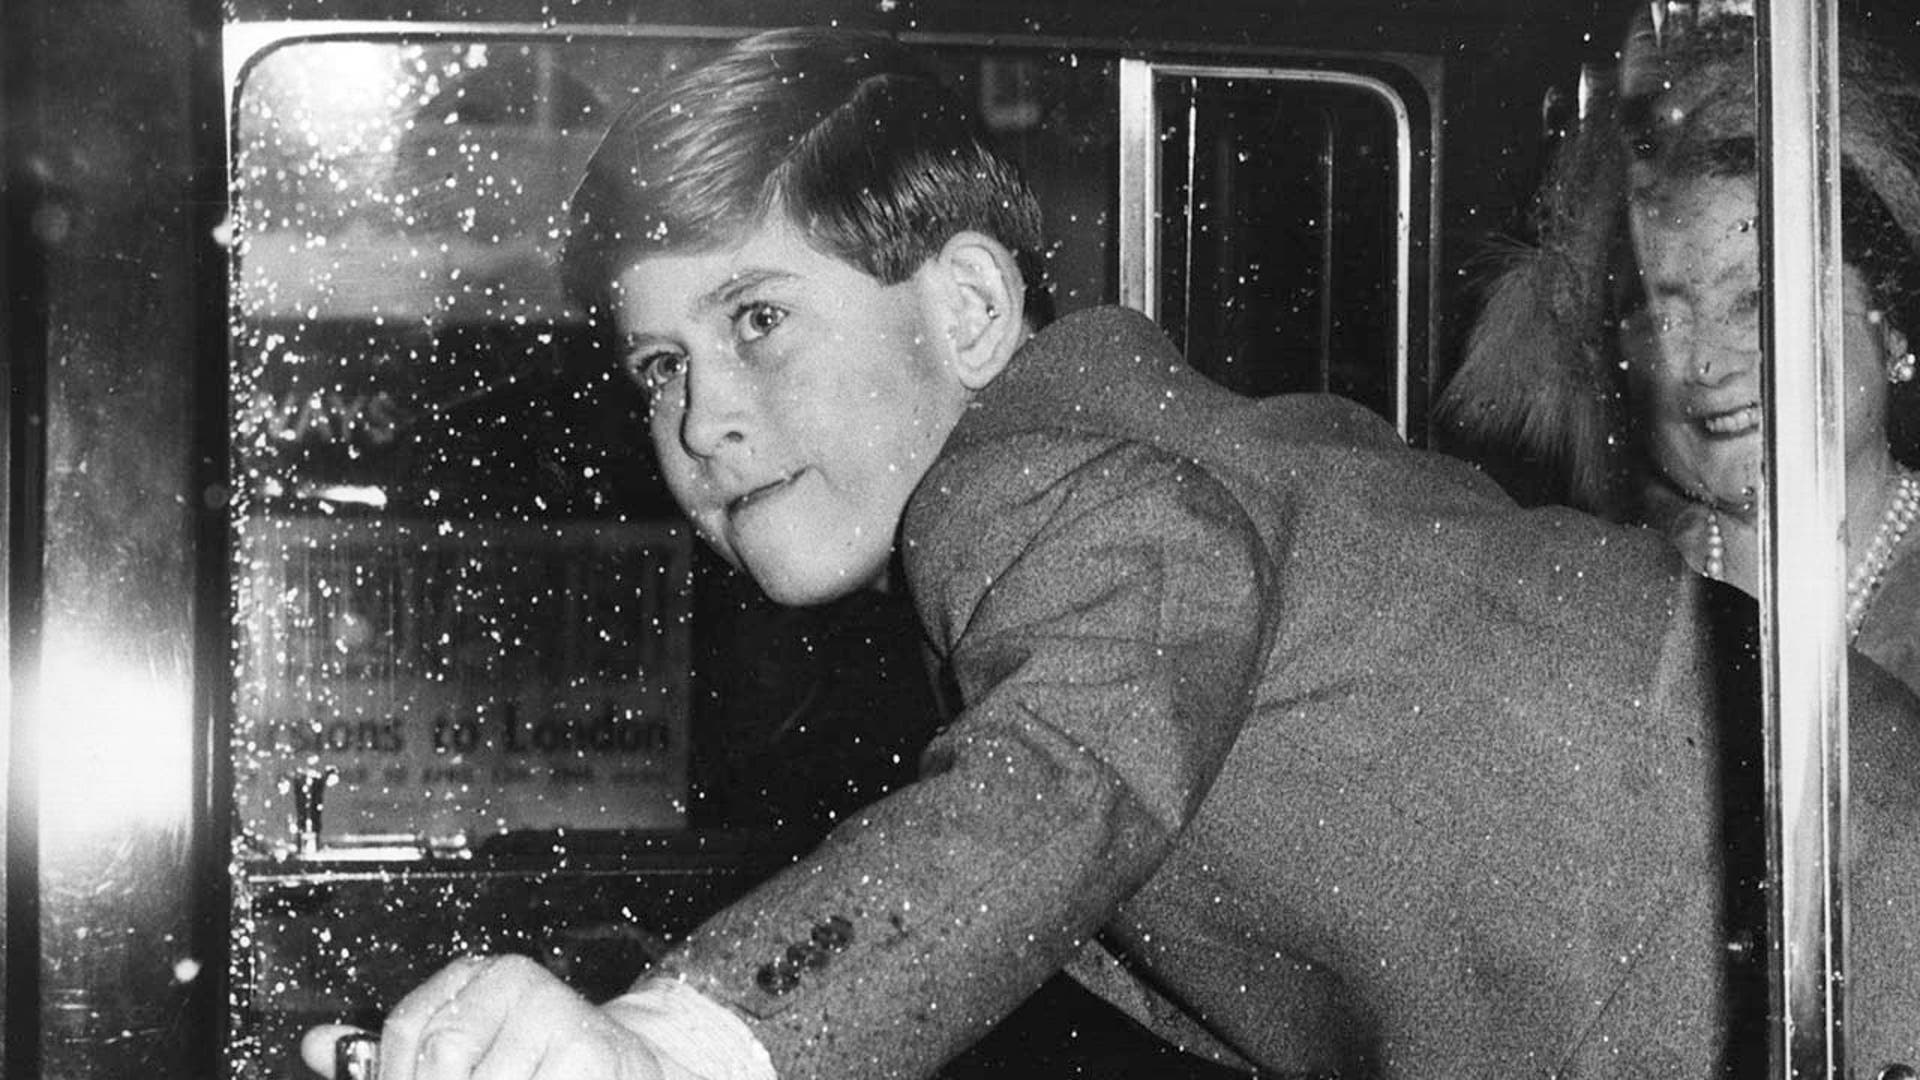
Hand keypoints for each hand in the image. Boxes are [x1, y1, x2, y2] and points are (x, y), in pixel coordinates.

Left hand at [300, 955, 666, 1079]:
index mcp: (476, 977)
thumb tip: (313, 1046)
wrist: (631, 1067)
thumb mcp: (465, 1053)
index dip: (395, 1077)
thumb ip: (388, 1055)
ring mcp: (553, 1011)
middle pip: (440, 1056)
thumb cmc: (540, 1066)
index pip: (405, 1027)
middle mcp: (514, 980)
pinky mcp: (585, 1050)